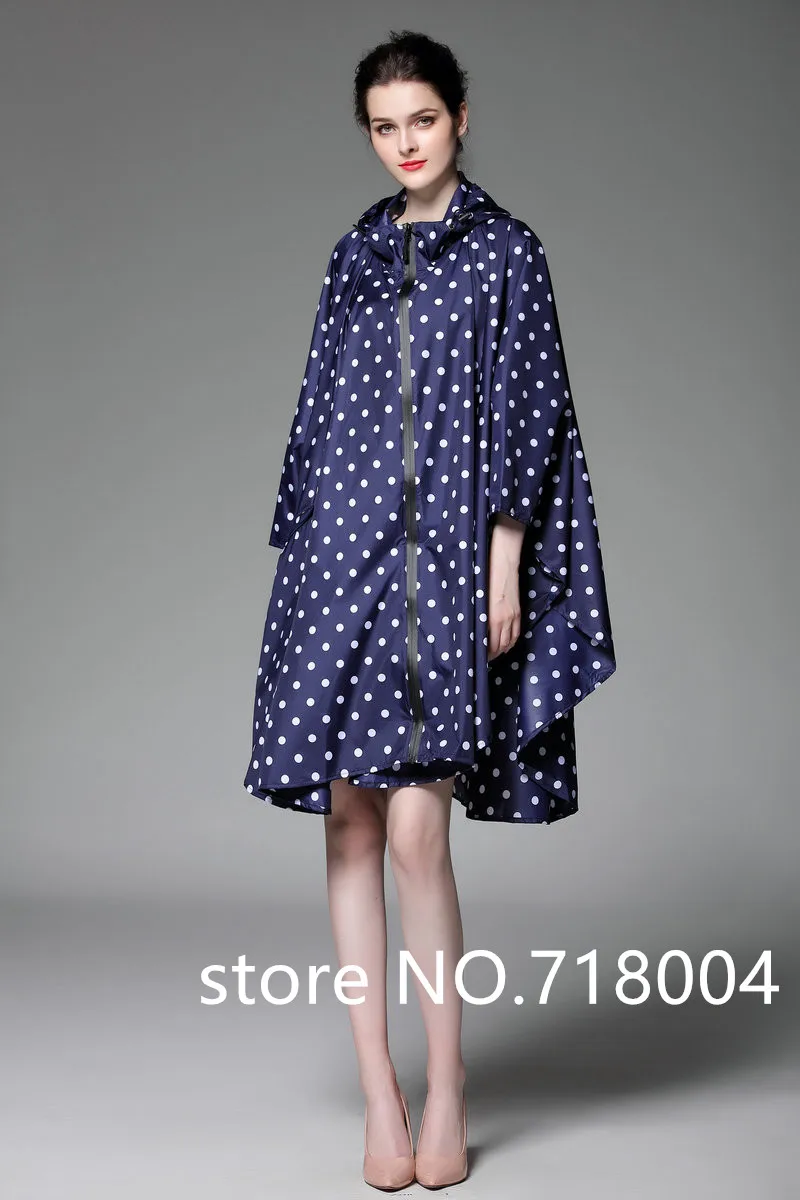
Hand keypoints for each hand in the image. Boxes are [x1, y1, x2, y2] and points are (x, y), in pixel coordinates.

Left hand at [487, 515, 524, 660]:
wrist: (502, 557)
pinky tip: (505, 643)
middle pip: (499, 647)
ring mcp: (513, 615)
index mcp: (490, 617)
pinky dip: (511, 641)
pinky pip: (516, 633)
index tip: (474, 660)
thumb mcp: (474, 595)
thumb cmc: (483, 573)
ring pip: (509, 642)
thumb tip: (467, 628)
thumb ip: (473, 613)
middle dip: (491, 656)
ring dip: (501, 650)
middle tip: (481, 659)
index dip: (482, 656)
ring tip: (492, 654)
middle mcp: (504, 619)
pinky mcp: (518, 610)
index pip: (488, 646)